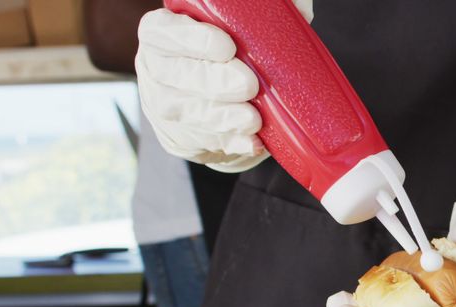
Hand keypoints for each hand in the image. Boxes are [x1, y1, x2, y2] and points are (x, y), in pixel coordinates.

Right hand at [134, 1, 312, 171]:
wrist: (224, 101)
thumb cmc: (234, 56)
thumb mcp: (241, 29)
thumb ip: (263, 10)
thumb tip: (300, 8)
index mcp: (162, 34)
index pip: (162, 32)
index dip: (191, 39)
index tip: (227, 46)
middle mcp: (155, 69)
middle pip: (175, 76)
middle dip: (214, 82)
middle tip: (249, 85)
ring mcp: (162, 107)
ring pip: (185, 113)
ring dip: (222, 118)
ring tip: (253, 119)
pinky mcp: (178, 139)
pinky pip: (200, 143)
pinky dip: (230, 143)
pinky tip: (250, 142)